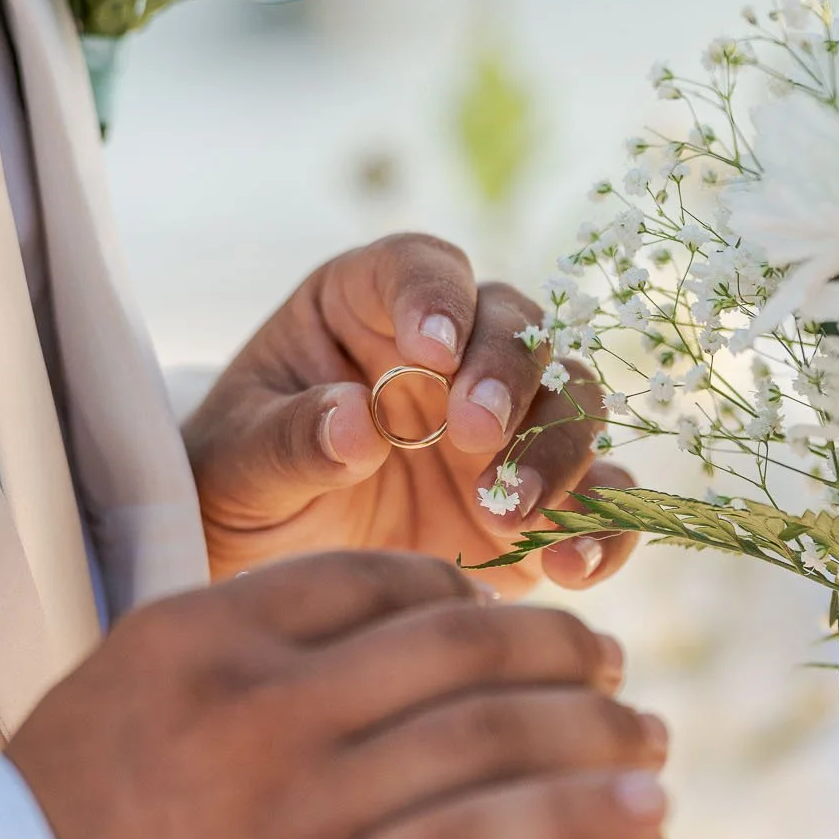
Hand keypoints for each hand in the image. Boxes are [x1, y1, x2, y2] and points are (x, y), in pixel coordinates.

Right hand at [7, 551, 669, 838]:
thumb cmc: (63, 837)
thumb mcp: (123, 699)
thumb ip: (231, 655)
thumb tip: (335, 638)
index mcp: (202, 635)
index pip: (377, 581)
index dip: (474, 594)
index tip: (515, 615)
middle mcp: (255, 702)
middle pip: (456, 643)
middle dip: (556, 646)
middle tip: (610, 661)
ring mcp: (292, 803)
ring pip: (489, 733)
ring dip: (594, 728)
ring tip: (648, 736)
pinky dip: (579, 817)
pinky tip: (641, 813)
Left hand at [183, 234, 641, 596]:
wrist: (264, 570)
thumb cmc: (238, 490)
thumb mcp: (238, 468)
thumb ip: (290, 442)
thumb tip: (356, 421)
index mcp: (366, 307)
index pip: (419, 268)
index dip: (434, 298)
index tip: (427, 351)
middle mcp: (453, 353)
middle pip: (517, 328)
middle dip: (507, 376)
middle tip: (475, 435)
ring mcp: (506, 425)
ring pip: (571, 404)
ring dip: (557, 451)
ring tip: (509, 514)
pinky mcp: (539, 499)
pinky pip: (597, 500)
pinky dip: (601, 527)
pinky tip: (573, 567)